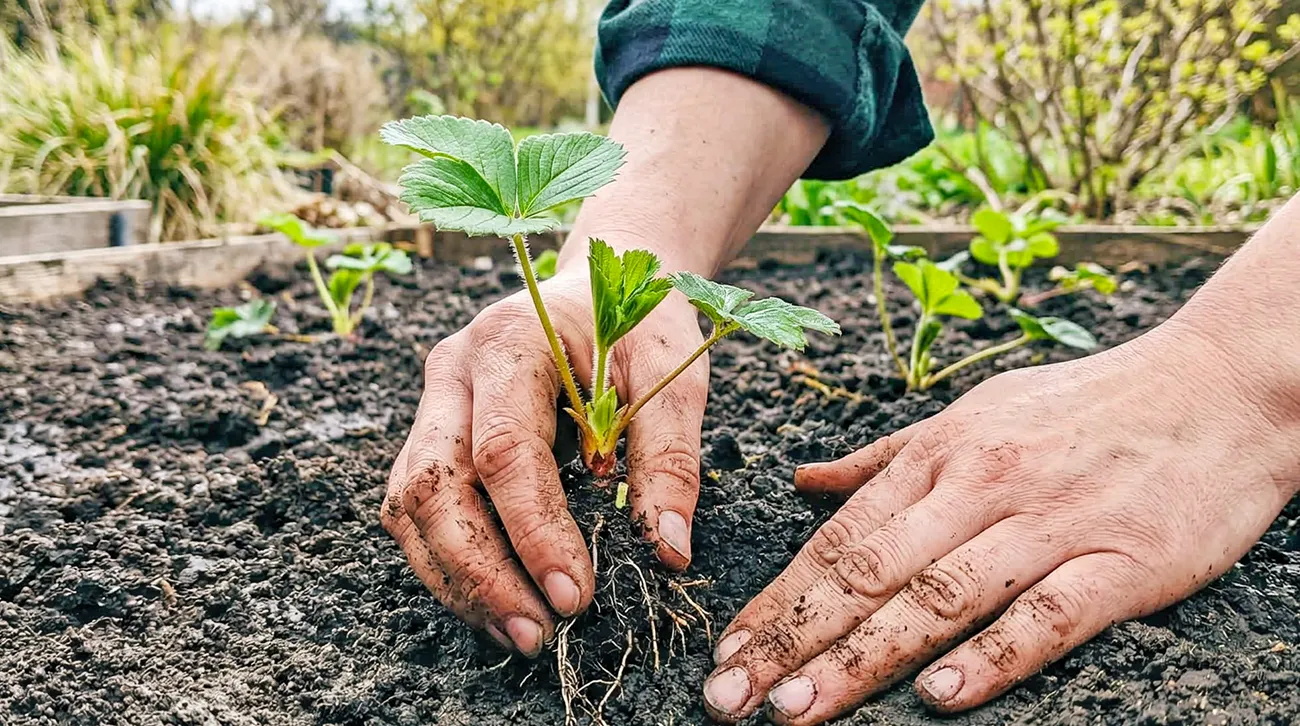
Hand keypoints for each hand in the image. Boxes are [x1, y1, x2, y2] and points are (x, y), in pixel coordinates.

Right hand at [381, 261, 708, 655]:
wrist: (605, 276)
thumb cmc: (640, 321)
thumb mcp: (672, 376)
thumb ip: (670, 459)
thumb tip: (667, 553)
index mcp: (508, 342)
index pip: (504, 452)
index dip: (533, 532)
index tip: (576, 595)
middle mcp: (452, 370)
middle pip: (433, 487)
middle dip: (481, 574)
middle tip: (539, 635)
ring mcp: (433, 401)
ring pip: (409, 506)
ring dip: (457, 581)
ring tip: (520, 634)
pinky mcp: (433, 431)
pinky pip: (418, 508)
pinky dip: (451, 564)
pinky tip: (498, 603)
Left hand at [702, 321, 1298, 723]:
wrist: (1217, 387)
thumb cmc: (1085, 404)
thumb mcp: (974, 412)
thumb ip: (885, 456)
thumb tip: (805, 480)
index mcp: (941, 454)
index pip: (839, 539)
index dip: (779, 599)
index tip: (729, 651)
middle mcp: (981, 486)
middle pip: (869, 573)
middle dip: (793, 640)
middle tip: (733, 697)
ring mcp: (1050, 523)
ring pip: (938, 597)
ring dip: (862, 658)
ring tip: (801, 707)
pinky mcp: (1122, 561)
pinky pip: (1046, 616)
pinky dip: (991, 656)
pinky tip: (938, 694)